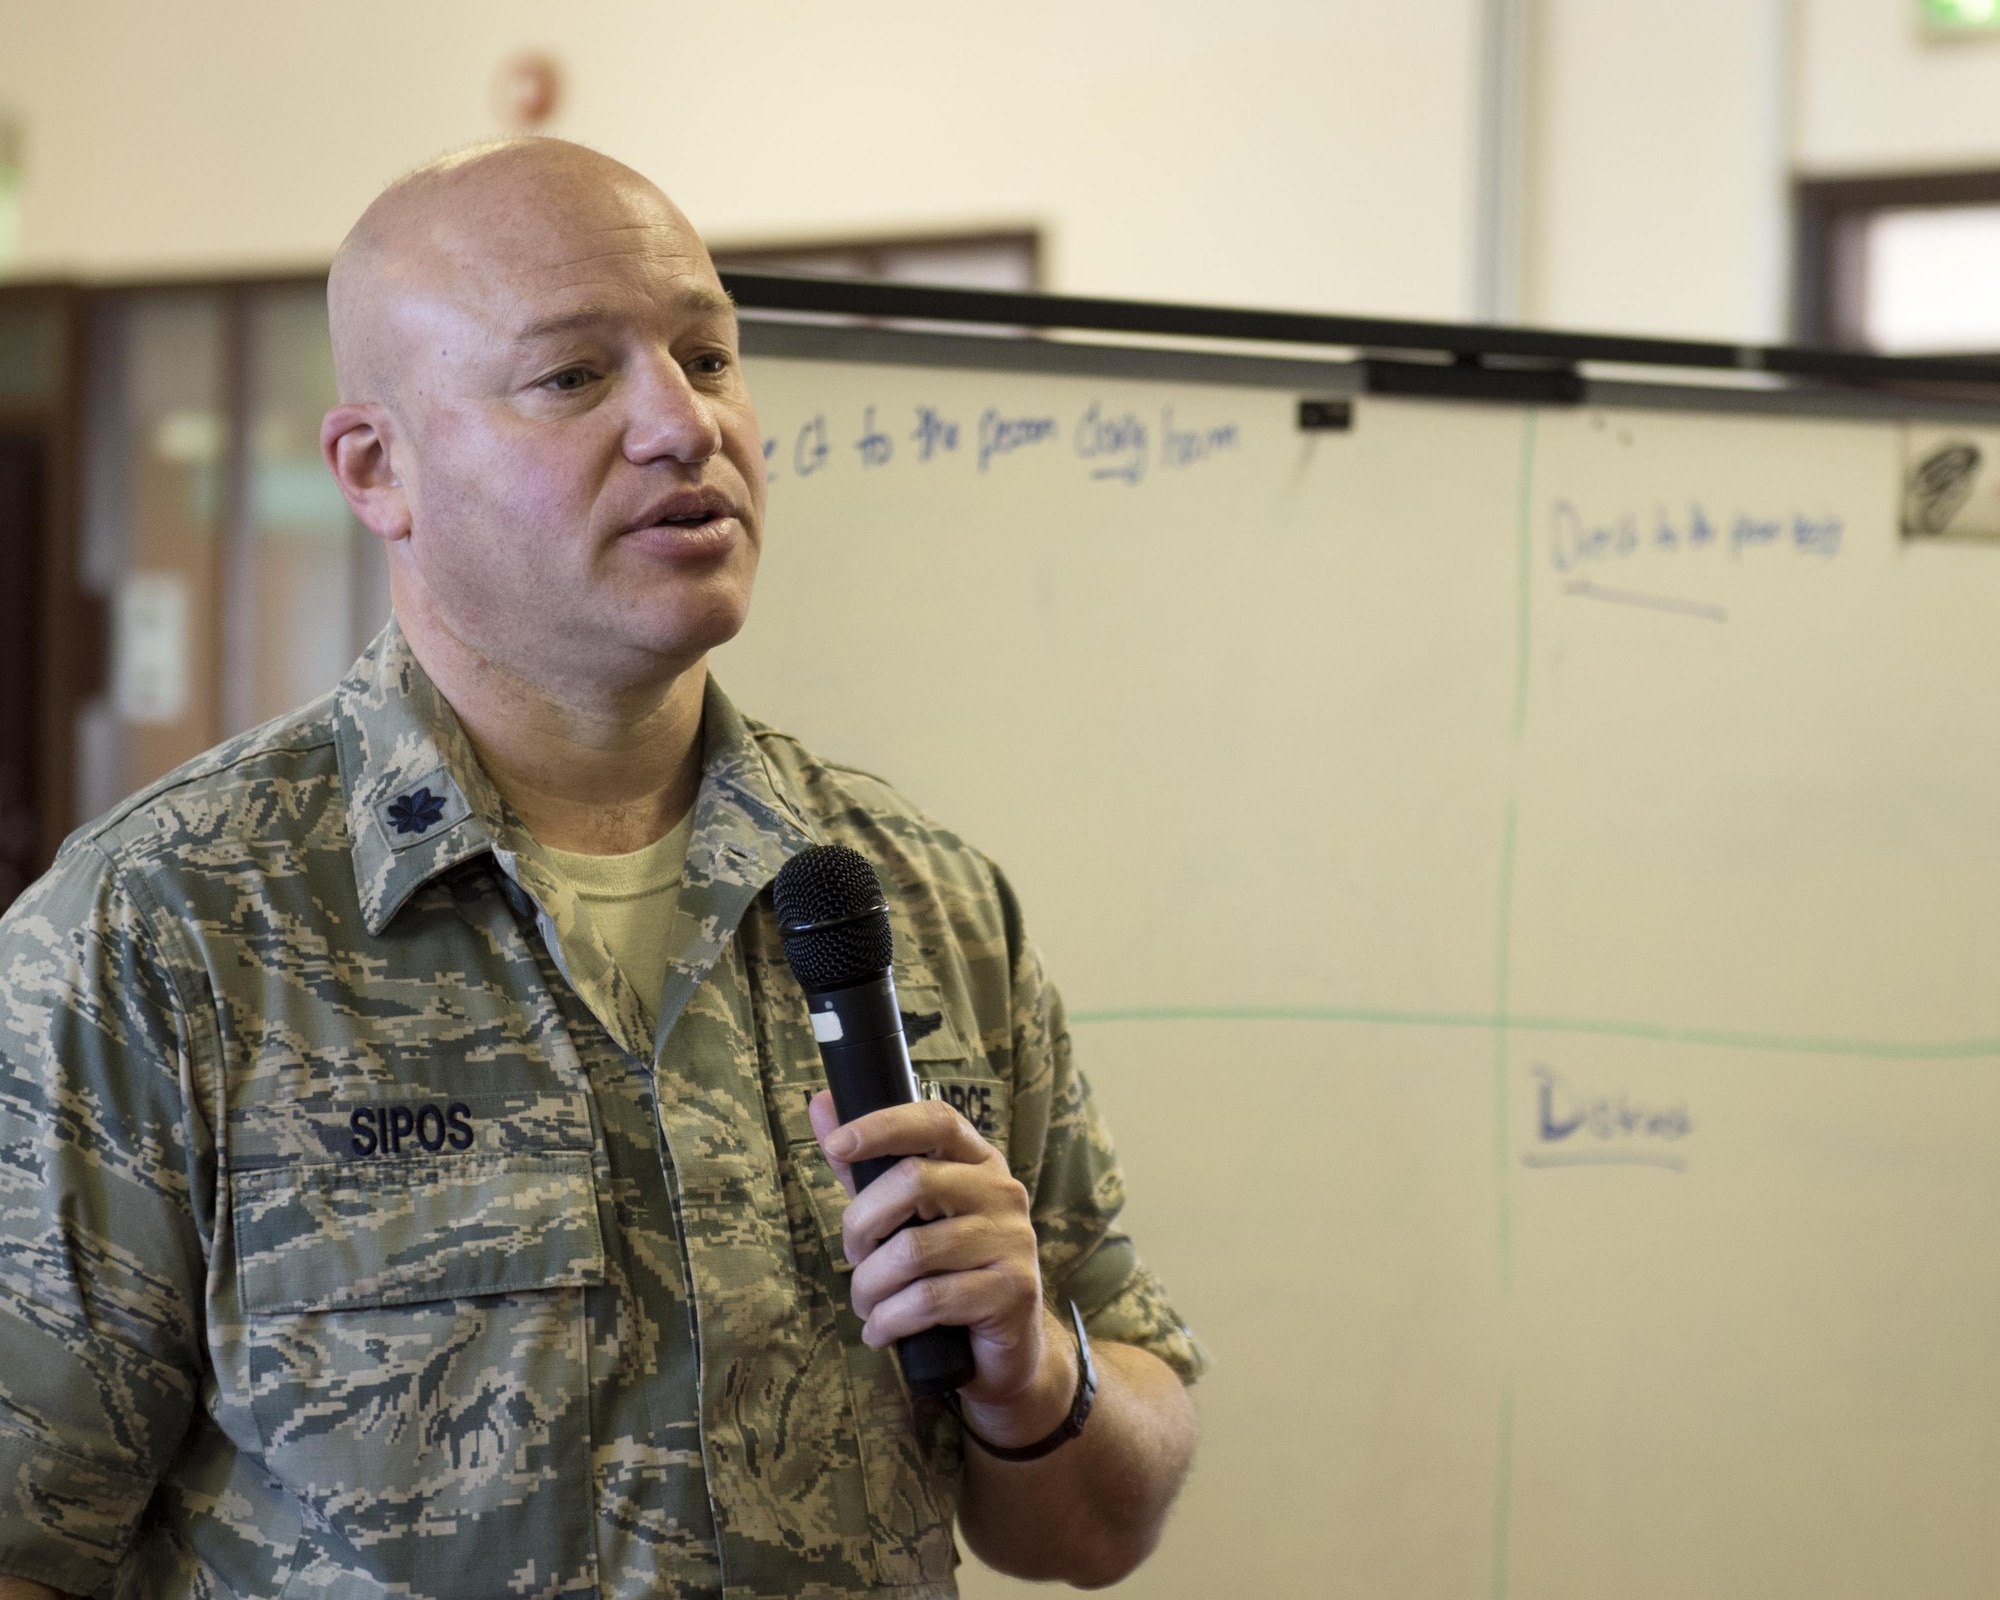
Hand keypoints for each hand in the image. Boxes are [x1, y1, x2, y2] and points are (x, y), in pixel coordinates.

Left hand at [808, 1091, 1077, 1446]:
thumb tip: (820, 1105)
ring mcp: (1012, 1239)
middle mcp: (1002, 1191)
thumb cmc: (948, 1273)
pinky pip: (928, 1299)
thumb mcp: (907, 1218)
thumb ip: (867, 1168)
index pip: (935, 1121)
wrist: (1007, 1350)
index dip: (884, 1125)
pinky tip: (880, 1331)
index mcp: (978, 1162)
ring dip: (869, 1287)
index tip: (836, 1144)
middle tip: (854, 1258)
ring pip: (913, 1250)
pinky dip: (889, 1320)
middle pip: (914, 1180)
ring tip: (866, 1306)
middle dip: (861, 1225)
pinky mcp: (1012, 1289)